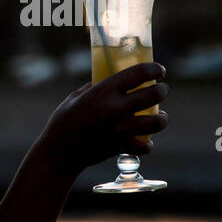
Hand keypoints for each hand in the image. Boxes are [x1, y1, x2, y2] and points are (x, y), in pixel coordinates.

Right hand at [36, 62, 169, 176]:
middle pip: (153, 95)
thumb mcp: (77, 96)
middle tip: (162, 90)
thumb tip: (110, 78)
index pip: (139, 73)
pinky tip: (144, 140)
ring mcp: (120, 129)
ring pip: (156, 122)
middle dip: (162, 90)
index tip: (159, 70)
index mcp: (104, 91)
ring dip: (162, 118)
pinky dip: (147, 143)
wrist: (59, 152)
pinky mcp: (121, 147)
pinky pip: (145, 146)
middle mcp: (115, 108)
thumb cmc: (64, 120)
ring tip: (161, 116)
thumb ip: (96, 87)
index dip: (154, 69)